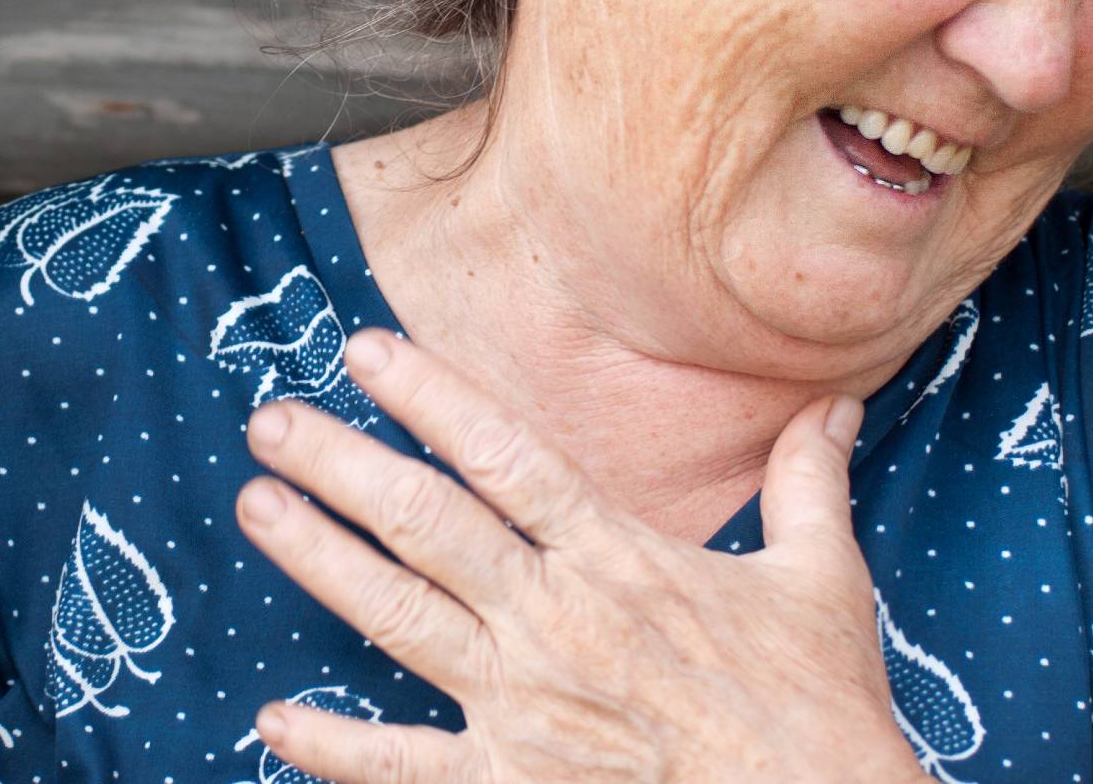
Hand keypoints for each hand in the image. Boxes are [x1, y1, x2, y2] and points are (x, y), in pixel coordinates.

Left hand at [235, 329, 921, 782]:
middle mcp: (556, 623)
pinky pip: (403, 766)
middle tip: (268, 422)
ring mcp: (524, 710)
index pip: (505, 456)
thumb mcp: (821, 583)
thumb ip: (806, 483)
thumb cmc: (820, 714)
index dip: (429, 396)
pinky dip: (334, 746)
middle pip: (426, 523)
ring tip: (256, 507)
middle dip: (340, 465)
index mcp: (620, 561)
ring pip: (397, 618)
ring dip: (319, 560)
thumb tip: (836, 403)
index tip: (363, 351)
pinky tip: (274, 719)